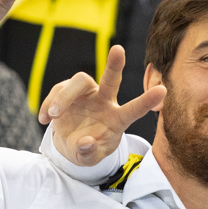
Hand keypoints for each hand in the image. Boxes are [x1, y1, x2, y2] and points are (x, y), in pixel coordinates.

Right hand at [38, 45, 165, 165]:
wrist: (71, 144)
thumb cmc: (88, 149)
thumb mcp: (89, 158)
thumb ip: (89, 153)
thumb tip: (85, 142)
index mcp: (116, 119)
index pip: (134, 109)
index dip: (147, 101)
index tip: (163, 90)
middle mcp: (104, 101)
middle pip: (110, 80)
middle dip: (115, 65)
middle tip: (118, 49)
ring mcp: (86, 94)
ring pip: (78, 82)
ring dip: (64, 97)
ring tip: (53, 116)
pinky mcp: (67, 91)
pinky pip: (57, 91)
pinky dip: (47, 105)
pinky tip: (44, 119)